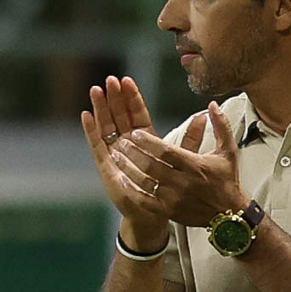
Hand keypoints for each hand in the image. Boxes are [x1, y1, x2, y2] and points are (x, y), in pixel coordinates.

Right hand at [81, 76, 184, 232]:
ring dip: (101, 109)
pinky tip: (86, 115)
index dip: (132, 98)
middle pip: (119, 116)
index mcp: (146, 139)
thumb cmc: (170, 185)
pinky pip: (97, 145)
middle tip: (110, 79)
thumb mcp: (185, 158)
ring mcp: (115, 154)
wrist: (156, 212)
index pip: (137, 114)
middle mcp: (128, 144)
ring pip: (106, 126)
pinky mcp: (106, 166)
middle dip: (115, 98)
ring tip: (96, 90)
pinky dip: (91, 130)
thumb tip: (204, 116)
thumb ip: (192, 137)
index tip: (127, 80)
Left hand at [109, 101, 249, 227]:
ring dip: (128, 168)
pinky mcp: (168, 211)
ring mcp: (174, 198)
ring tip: (116, 156)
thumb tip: (212, 105)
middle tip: (121, 142)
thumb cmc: (227, 179)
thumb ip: (221, 126)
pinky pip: (144, 200)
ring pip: (144, 181)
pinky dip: (131, 189)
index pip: (167, 151)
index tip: (136, 133)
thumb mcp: (228, 150)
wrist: (229, 214)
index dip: (149, 142)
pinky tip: (122, 179)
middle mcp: (183, 182)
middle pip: (151, 165)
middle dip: (133, 152)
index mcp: (196, 166)